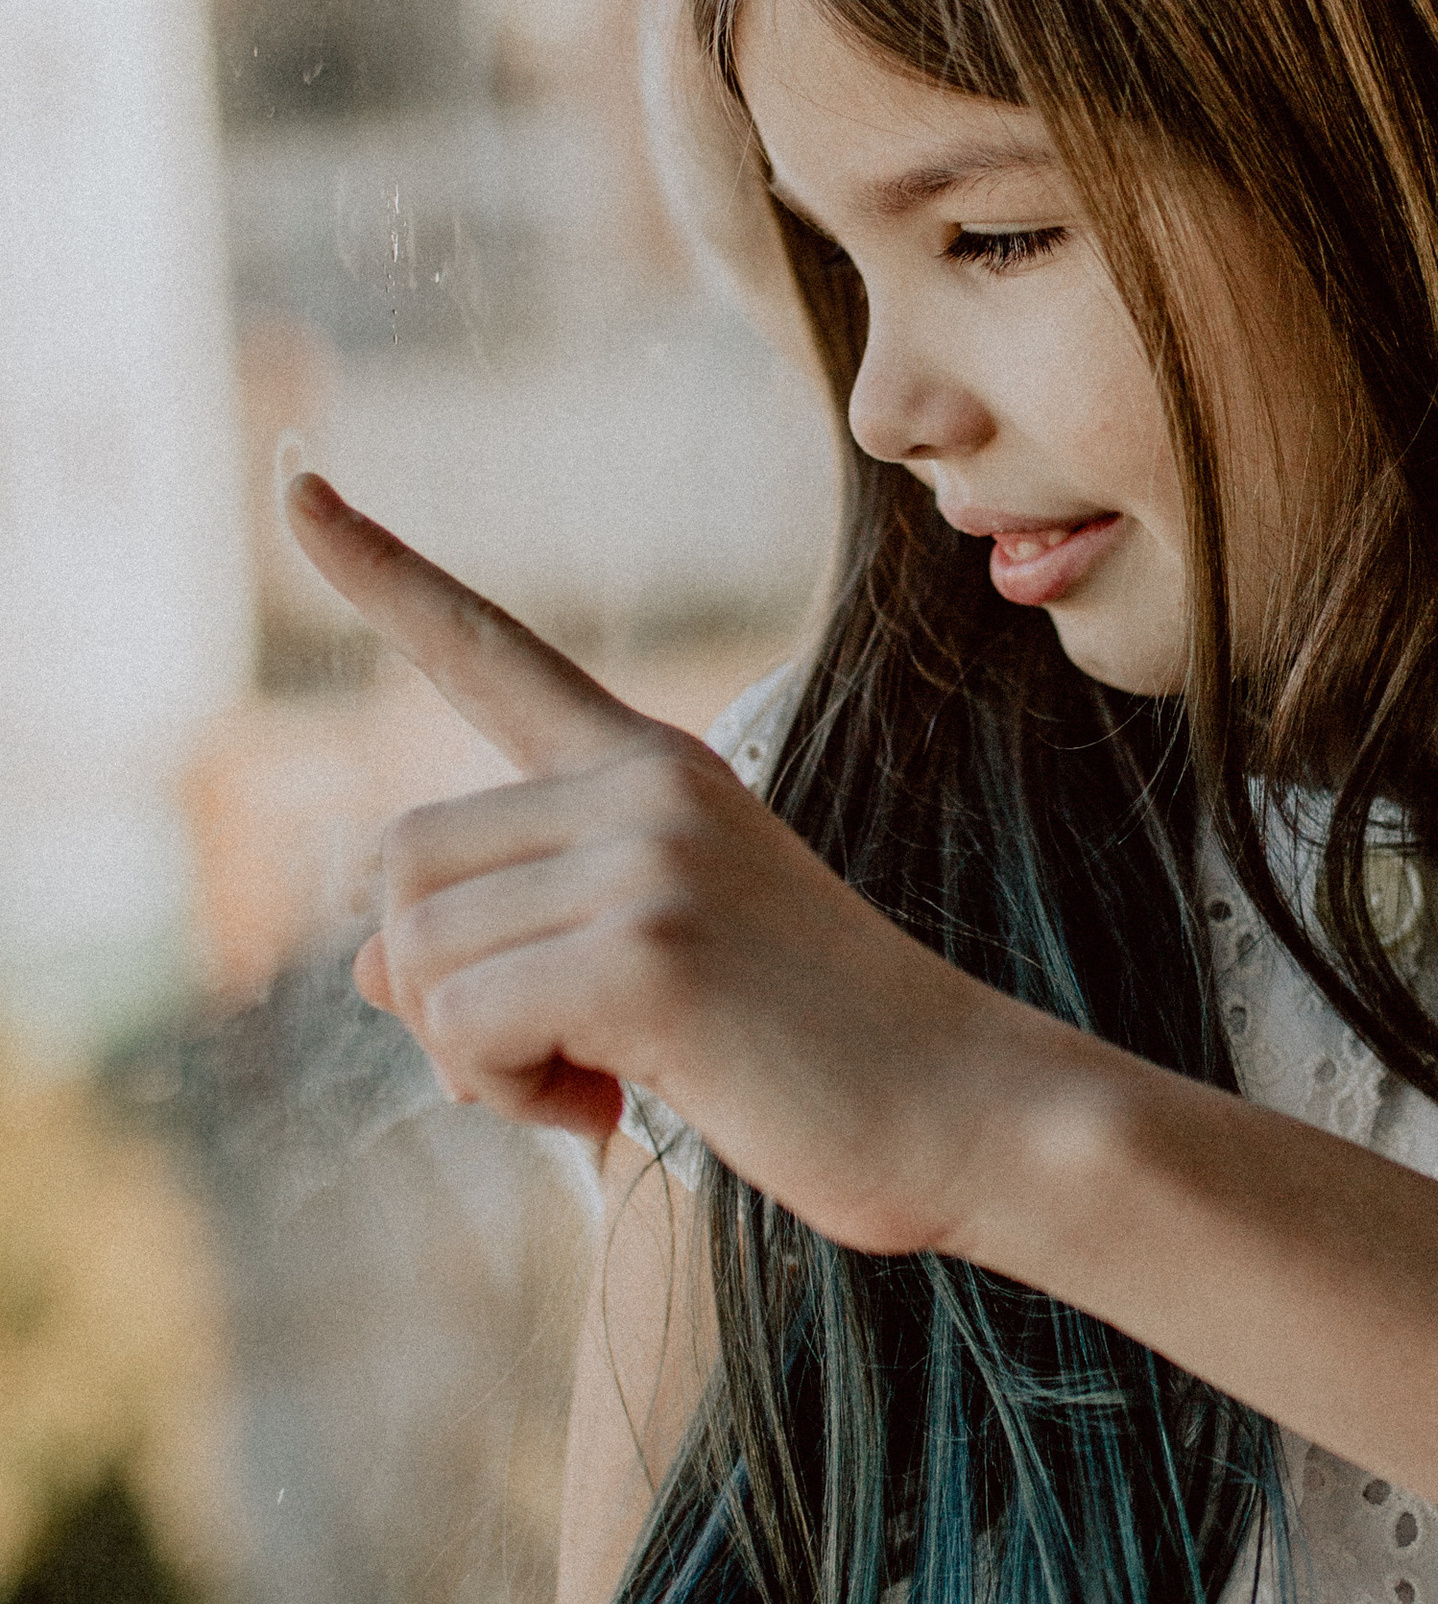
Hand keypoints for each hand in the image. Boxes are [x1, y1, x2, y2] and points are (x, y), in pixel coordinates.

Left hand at [285, 473, 1070, 1253]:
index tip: (298, 491)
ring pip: (418, 954)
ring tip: (601, 1080)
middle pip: (400, 864)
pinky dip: (506, 1091)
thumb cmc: (824, 1062)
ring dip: (471, 1057)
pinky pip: (462, 1025)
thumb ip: (521, 941)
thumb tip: (371, 966)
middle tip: (559, 1058)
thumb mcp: (658, 974)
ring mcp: (647, 858)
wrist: (972, 1112)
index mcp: (656, 770)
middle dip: (439, 990)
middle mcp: (644, 786)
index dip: (382, 575)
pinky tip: (612, 1106)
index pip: (493, 653)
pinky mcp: (644, 952)